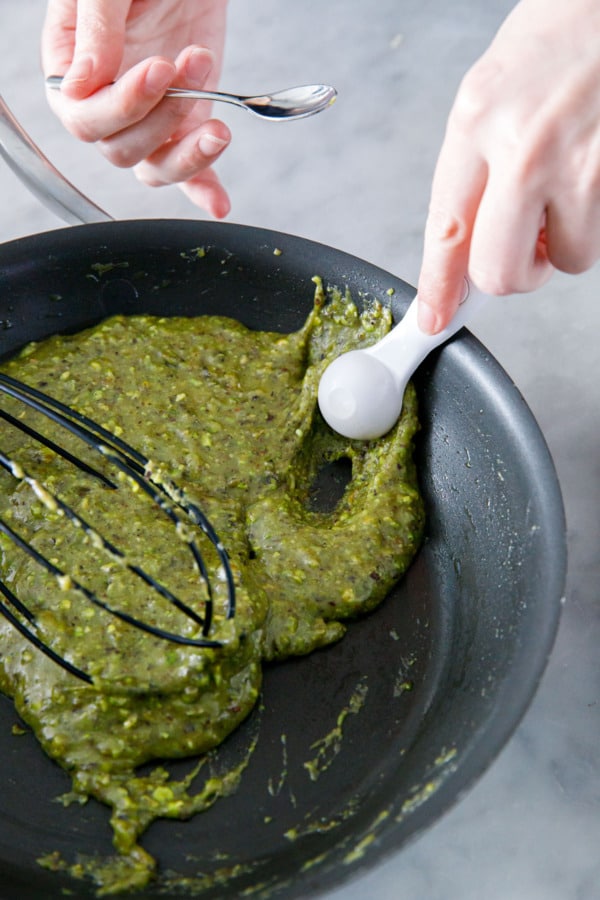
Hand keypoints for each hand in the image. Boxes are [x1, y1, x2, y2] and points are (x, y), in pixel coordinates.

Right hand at [41, 0, 231, 216]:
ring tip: (218, 126)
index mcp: (69, 70)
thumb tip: (79, 85)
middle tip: (189, 66)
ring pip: (153, 167)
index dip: (122, 104)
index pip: (83, 116)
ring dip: (188, 154)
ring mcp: (146, 119)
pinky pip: (188, 171)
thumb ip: (96, 29)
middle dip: (161, 118)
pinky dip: (203, 187)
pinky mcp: (182, 126)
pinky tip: (219, 203)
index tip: (159, 68)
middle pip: (120, 148)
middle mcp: (104, 103)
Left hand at [417, 0, 599, 332]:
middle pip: (500, 272)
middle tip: (525, 246)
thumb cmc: (562, 40)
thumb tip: (463, 246)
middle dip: (513, 273)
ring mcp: (581, 164)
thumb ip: (472, 173)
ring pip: (563, 260)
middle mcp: (525, 147)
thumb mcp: (490, 94)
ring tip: (572, 182)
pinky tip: (593, 175)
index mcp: (477, 121)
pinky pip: (598, 240)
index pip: (446, 231)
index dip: (439, 288)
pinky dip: (594, 221)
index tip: (434, 318)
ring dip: (565, 239)